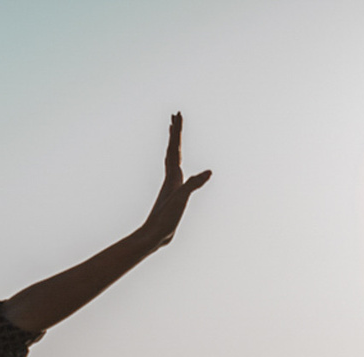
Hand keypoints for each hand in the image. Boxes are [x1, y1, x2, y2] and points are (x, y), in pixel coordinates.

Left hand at [138, 113, 210, 248]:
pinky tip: (179, 170)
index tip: (177, 115)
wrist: (153, 235)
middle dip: (174, 132)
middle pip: (172, 149)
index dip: (176, 131)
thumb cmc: (165, 217)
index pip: (175, 148)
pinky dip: (177, 165)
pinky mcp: (172, 195)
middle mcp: (170, 177)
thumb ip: (194, 183)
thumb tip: (209, 171)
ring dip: (174, 146)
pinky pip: (175, 173)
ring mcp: (171, 185)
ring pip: (172, 160)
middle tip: (175, 116)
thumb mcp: (182, 199)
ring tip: (174, 137)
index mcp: (172, 175)